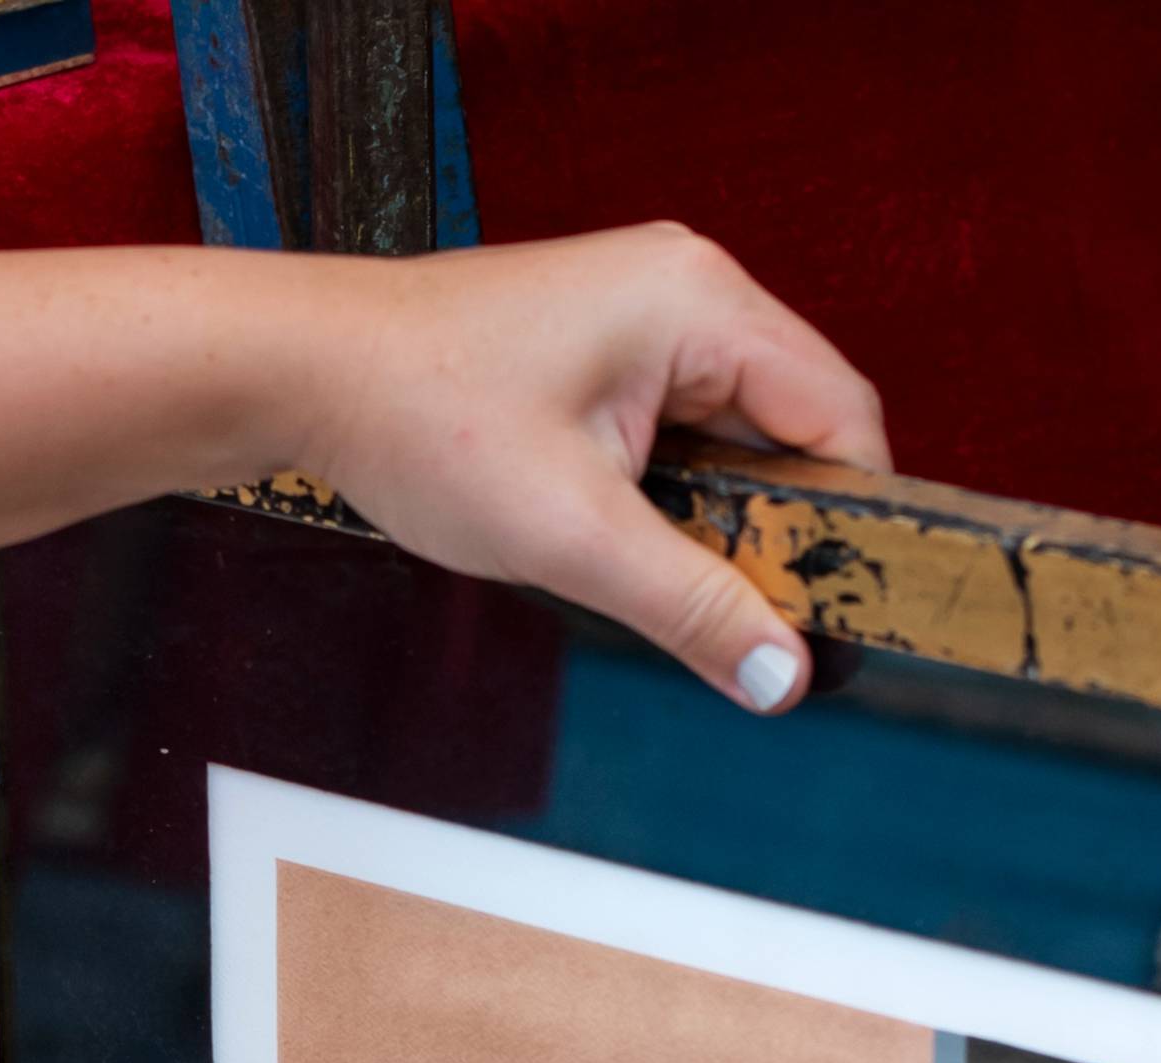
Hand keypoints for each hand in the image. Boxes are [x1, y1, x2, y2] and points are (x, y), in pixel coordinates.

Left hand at [301, 224, 889, 715]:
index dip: (855, 522)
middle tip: (757, 622)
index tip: (842, 615)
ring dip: (727, 521)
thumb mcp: (571, 536)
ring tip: (682, 584)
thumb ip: (691, 607)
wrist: (305, 372)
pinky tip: (642, 548)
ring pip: (742, 441)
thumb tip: (785, 674)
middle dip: (785, 528)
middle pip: (800, 428)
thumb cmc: (420, 420)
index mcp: (701, 301)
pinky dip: (681, 503)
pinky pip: (687, 437)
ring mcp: (648, 317)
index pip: (841, 417)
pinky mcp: (609, 354)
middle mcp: (690, 291)